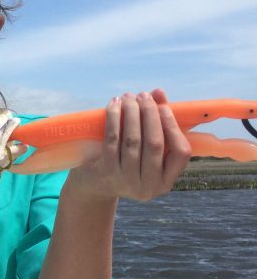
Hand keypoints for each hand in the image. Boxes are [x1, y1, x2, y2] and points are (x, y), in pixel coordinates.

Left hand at [66, 89, 190, 201]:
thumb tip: (159, 92)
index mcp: (165, 181)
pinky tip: (114, 105)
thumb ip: (158, 122)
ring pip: (133, 140)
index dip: (173, 127)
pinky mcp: (107, 172)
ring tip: (129, 97)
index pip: (181, 152)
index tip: (163, 107)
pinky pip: (112, 140)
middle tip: (143, 96)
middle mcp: (148, 186)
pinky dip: (114, 118)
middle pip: (154, 143)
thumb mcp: (147, 150)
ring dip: (131, 113)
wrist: (96, 185)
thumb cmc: (129, 163)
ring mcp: (127, 181)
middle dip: (150, 114)